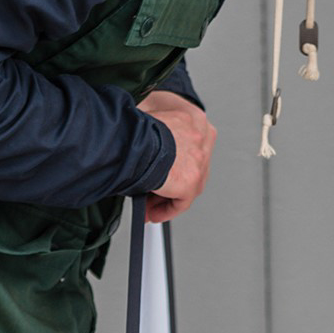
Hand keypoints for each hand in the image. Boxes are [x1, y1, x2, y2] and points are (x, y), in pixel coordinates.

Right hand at [139, 90, 214, 222]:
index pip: (188, 145)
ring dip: (168, 197)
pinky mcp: (191, 179)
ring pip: (188, 185)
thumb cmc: (134, 128)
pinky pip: (182, 202)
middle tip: (152, 193)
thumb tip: (148, 146)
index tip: (160, 172)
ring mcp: (199, 159)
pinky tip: (153, 213)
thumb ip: (156, 131)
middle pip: (190, 167)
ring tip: (149, 206)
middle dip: (171, 182)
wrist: (131, 140)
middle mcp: (202, 138)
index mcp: (194, 119)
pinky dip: (167, 210)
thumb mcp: (149, 119)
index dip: (172, 162)